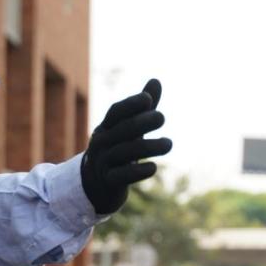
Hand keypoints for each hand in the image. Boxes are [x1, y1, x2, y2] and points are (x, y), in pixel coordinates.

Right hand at [81, 79, 170, 214]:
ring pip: (126, 152)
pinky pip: (122, 176)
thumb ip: (142, 108)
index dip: (131, 104)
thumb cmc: (117, 149)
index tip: (148, 99)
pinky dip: (138, 171)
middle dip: (142, 122)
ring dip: (150, 147)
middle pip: (123, 129)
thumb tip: (156, 80)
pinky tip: (153, 167)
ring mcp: (103, 162)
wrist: (96, 185)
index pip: (116, 112)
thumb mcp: (128, 129)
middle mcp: (102, 142)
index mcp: (107, 126)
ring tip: (169, 144)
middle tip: (162, 118)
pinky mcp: (109, 181)